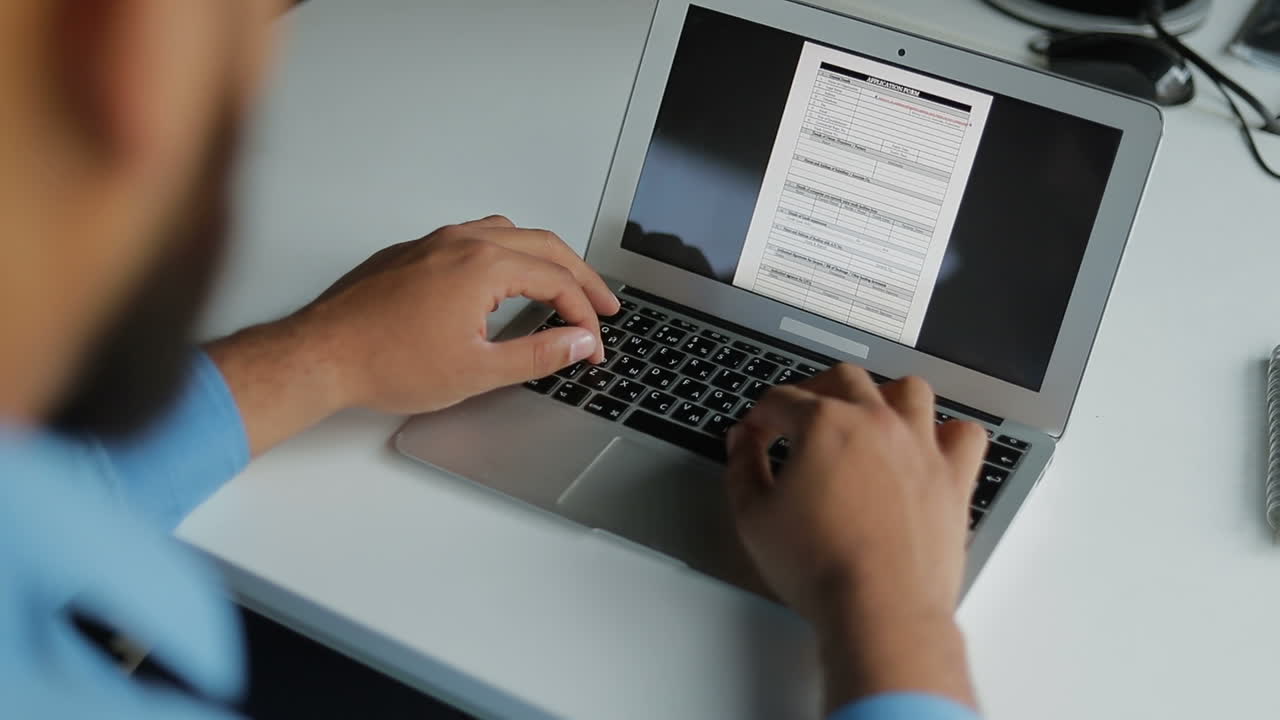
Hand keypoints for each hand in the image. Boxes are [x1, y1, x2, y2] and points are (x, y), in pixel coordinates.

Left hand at [207, 215, 618, 455]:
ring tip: (563, 285)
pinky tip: (505, 280)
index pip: (557, 281)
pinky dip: (508, 253)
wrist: (321, 355)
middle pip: (544, 246)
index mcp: (483, 265)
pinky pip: (475, 236)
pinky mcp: (413, 251)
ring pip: (510, 233)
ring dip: (545, 258)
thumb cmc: (385, 362)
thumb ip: (538, 354)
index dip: (584, 316)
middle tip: (603, 305)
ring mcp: (434, 242)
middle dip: (580, 277)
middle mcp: (461, 242)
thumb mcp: (477, 370)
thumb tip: (578, 342)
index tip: (592, 345)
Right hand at [725, 365, 986, 709]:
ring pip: (908, 391)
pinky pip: (964, 434)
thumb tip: (742, 441)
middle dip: (815, 390)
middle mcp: (876, 422)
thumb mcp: (753, 517)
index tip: (755, 434)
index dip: (760, 415)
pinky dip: (947, 433)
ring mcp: (920, 446)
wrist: (880, 610)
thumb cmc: (819, 566)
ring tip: (867, 417)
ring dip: (883, 396)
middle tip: (801, 416)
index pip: (782, 399)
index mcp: (824, 423)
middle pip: (843, 379)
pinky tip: (928, 446)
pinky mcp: (953, 478)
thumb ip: (741, 468)